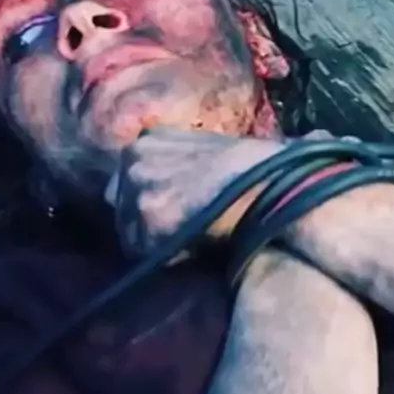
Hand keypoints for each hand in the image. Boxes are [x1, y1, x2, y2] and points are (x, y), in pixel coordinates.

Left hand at [105, 127, 283, 257]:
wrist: (272, 184)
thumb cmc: (252, 167)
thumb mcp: (204, 147)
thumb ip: (175, 160)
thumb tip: (170, 184)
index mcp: (147, 138)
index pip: (126, 179)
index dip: (149, 198)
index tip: (172, 211)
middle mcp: (134, 157)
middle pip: (121, 205)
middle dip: (144, 220)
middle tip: (179, 228)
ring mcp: (138, 186)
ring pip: (130, 230)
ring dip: (154, 240)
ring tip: (190, 237)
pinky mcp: (148, 217)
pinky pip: (143, 250)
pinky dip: (164, 255)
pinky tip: (193, 246)